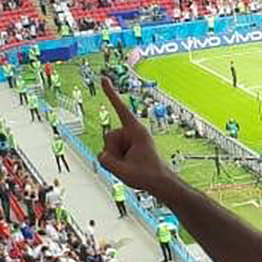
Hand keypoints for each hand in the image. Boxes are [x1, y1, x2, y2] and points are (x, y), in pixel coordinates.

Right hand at [96, 77, 179, 200]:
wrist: (160, 183)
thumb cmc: (147, 175)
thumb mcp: (123, 171)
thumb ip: (107, 161)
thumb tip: (101, 155)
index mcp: (136, 130)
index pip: (120, 108)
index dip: (111, 94)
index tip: (104, 78)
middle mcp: (132, 132)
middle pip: (109, 137)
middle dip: (114, 152)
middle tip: (130, 164)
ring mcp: (129, 140)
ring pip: (109, 145)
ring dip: (116, 158)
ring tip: (132, 166)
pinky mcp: (128, 147)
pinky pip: (111, 152)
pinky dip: (116, 160)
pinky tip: (128, 166)